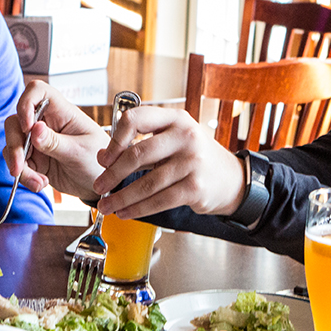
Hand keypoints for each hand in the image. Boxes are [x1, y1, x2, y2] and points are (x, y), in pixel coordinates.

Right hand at [3, 80, 109, 198]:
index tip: (27, 127)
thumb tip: (34, 129)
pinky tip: (41, 184)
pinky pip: (17, 163)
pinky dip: (24, 176)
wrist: (98, 185)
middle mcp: (46, 123)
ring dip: (19, 165)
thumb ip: (55, 142)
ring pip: (13, 144)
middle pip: (16, 121)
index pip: (38, 91)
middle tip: (19, 167)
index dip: (26, 103)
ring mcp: (37, 141)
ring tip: (39, 183)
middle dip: (14, 145)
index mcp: (62, 112)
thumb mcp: (79, 152)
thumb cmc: (98, 161)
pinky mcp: (33, 159)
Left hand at [91, 106, 244, 219]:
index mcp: (175, 119)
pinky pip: (159, 201)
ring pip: (147, 183)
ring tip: (107, 205)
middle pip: (138, 154)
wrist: (231, 180)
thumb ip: (140, 143)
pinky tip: (126, 212)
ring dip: (122, 197)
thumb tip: (102, 156)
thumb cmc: (195, 158)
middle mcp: (186, 136)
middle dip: (113, 174)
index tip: (104, 157)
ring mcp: (193, 162)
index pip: (137, 118)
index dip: (115, 139)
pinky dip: (138, 209)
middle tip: (99, 185)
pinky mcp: (196, 187)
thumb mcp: (172, 141)